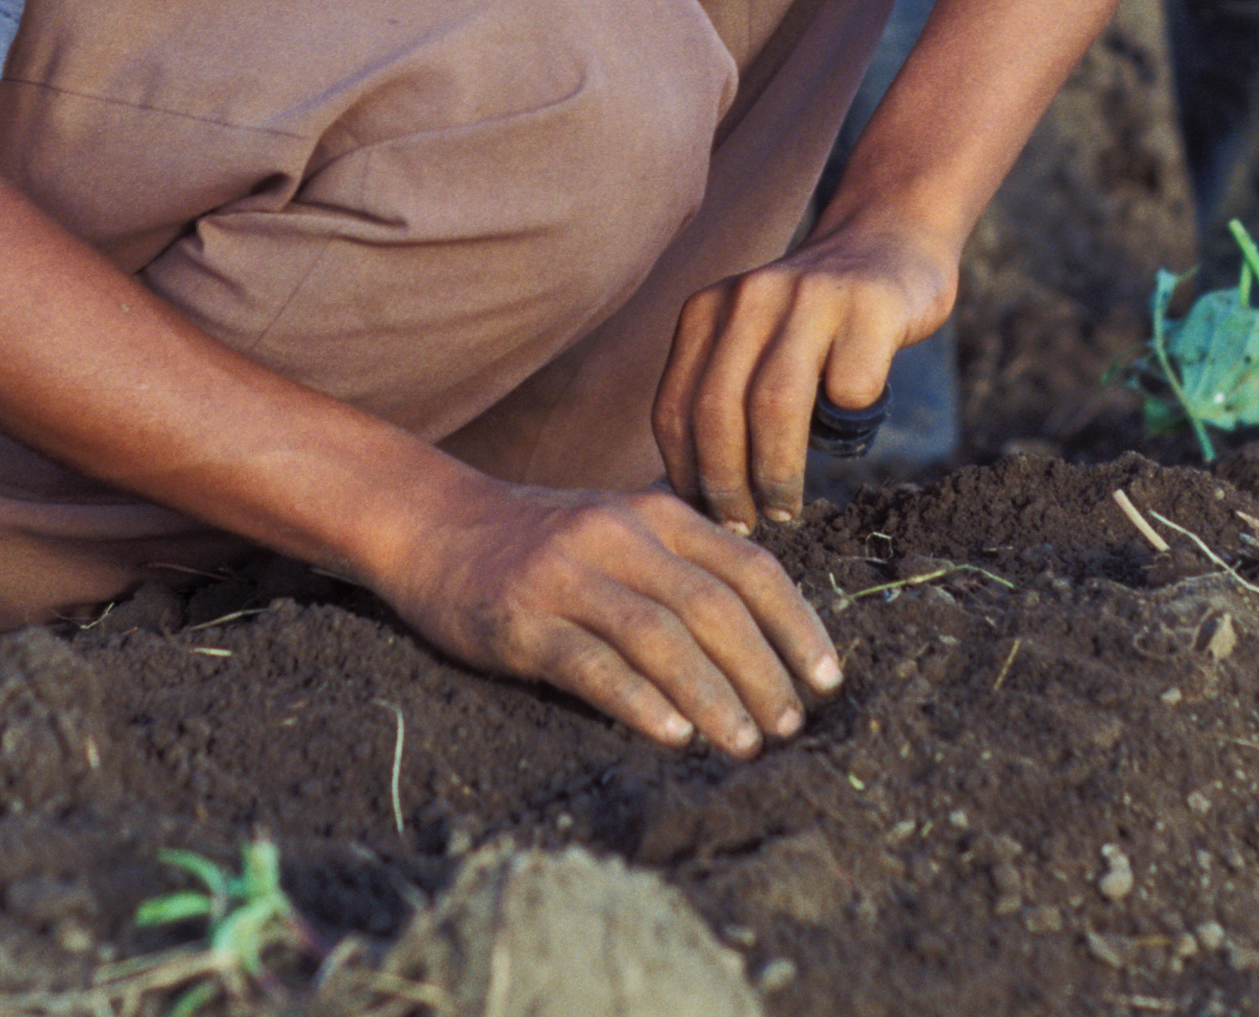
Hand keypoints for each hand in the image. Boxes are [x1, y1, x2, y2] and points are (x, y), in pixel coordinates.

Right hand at [370, 479, 840, 754]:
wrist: (431, 523)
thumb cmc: (541, 543)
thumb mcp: (620, 532)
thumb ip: (681, 569)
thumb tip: (766, 647)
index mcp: (656, 514)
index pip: (749, 568)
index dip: (796, 625)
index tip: (827, 679)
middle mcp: (619, 535)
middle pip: (713, 606)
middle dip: (762, 672)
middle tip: (789, 726)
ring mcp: (567, 575)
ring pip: (660, 636)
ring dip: (713, 696)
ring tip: (745, 744)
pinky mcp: (521, 618)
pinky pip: (592, 663)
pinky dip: (639, 701)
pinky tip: (673, 736)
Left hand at [655, 225, 958, 535]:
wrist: (888, 241)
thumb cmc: (818, 320)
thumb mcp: (753, 338)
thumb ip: (725, 392)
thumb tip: (697, 494)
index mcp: (709, 309)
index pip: (675, 406)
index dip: (685, 473)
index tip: (704, 515)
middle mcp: (751, 296)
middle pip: (718, 409)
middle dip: (725, 482)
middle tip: (745, 522)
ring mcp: (811, 296)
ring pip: (776, 403)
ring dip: (776, 470)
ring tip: (784, 506)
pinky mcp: (870, 306)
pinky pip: (850, 388)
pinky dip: (846, 425)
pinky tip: (849, 432)